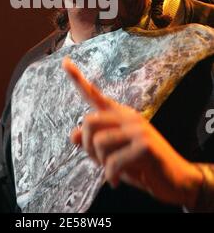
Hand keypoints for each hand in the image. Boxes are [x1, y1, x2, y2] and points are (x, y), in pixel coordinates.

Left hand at [62, 56, 202, 208]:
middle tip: (99, 161)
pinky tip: (116, 180)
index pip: (94, 94)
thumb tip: (72, 136)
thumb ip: (94, 143)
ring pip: (99, 141)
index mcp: (119, 115)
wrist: (177, 180)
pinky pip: (113, 161)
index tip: (64, 62)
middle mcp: (128, 116)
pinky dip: (111, 175)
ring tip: (112, 170)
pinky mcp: (145, 145)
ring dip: (101, 163)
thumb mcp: (113, 154)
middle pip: (89, 121)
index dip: (77, 78)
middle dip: (88, 146)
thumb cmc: (142, 165)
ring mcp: (138, 129)